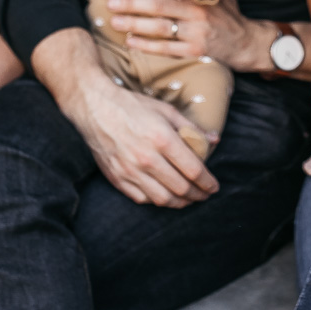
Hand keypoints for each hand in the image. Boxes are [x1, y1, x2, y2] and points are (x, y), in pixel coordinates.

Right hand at [63, 78, 218, 206]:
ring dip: (180, 202)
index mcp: (162, 139)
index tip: (214, 186)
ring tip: (188, 199)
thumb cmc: (133, 106)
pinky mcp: (117, 177)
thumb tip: (214, 140)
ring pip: (162, 199)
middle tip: (205, 195)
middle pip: (180, 188)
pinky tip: (164, 196)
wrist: (95, 107)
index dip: (207, 182)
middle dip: (198, 195)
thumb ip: (191, 128)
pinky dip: (156, 200)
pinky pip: (141, 198)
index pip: (193, 170)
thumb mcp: (166, 111)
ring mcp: (129, 170)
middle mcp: (146, 158)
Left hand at [110, 0, 255, 67]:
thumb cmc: (229, 14)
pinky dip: (147, 45)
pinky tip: (130, 41)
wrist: (247, 42)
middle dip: (132, 4)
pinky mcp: (196, 51)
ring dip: (135, 24)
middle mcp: (198, 12)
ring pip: (160, 28)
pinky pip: (166, 48)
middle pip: (159, 6)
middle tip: (111, 3)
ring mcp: (197, 33)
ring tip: (114, 21)